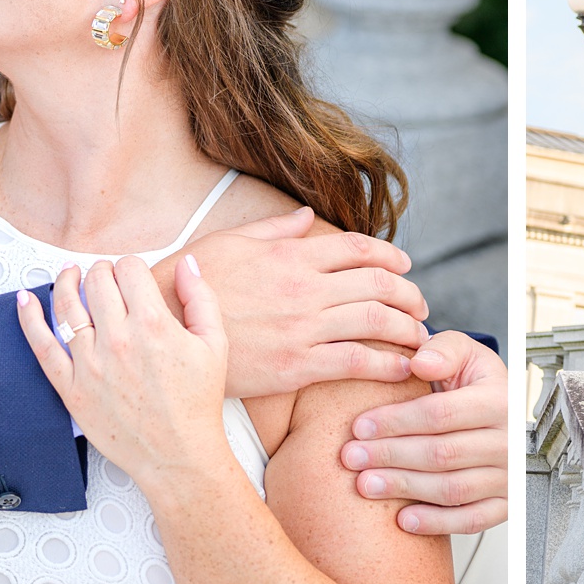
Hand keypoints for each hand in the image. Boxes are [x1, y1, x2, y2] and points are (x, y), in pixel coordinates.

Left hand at [21, 255, 231, 489]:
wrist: (178, 454)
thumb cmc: (196, 403)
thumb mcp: (214, 344)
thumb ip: (201, 297)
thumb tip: (187, 264)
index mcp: (153, 324)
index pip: (130, 269)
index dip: (132, 266)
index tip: (133, 274)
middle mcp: (117, 340)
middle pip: (97, 281)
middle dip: (102, 271)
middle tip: (107, 277)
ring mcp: (90, 364)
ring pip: (67, 305)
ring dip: (67, 282)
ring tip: (70, 275)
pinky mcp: (71, 388)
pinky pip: (42, 346)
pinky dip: (29, 319)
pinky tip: (25, 301)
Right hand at [186, 211, 427, 395]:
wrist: (162, 327)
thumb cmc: (191, 282)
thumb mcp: (230, 241)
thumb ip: (276, 230)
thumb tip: (308, 216)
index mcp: (292, 255)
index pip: (359, 249)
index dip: (391, 256)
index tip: (405, 266)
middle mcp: (305, 288)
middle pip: (379, 283)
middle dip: (410, 294)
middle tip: (420, 306)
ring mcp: (302, 327)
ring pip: (376, 321)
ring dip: (408, 328)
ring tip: (419, 336)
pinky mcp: (296, 365)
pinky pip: (355, 362)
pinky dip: (387, 364)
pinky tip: (402, 367)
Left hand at [343, 332, 508, 533]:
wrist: (501, 412)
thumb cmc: (474, 382)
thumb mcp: (463, 352)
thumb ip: (441, 349)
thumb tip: (419, 362)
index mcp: (499, 400)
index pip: (440, 414)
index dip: (395, 422)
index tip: (359, 426)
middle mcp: (508, 441)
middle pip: (441, 454)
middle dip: (389, 456)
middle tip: (351, 458)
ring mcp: (508, 476)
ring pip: (451, 489)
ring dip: (403, 488)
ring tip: (366, 484)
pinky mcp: (505, 504)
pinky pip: (471, 520)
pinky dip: (436, 523)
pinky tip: (404, 519)